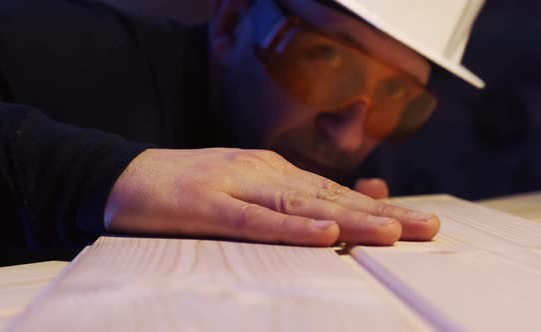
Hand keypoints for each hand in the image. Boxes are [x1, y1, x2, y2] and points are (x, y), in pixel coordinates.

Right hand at [105, 148, 438, 246]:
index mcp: (270, 172)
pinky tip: (322, 233)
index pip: (332, 192)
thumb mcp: (242, 190)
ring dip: (347, 218)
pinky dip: (289, 228)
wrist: (124, 175)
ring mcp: (234, 186)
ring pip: (299, 206)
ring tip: (392, 232)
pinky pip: (254, 221)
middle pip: (327, 196)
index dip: (376, 207)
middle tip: (427, 228)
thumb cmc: (187, 189)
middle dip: (379, 214)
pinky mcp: (207, 207)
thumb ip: (286, 197)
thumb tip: (339, 207)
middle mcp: (261, 173)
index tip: (417, 222)